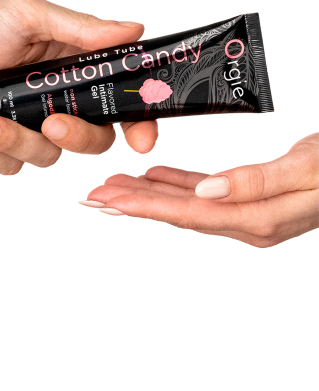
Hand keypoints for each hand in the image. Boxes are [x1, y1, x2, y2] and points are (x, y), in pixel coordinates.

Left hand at [0, 0, 157, 173]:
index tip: (141, 137)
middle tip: (52, 121)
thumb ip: (80, 28)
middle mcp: (54, 100)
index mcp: (69, 68)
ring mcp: (28, 128)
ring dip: (19, 140)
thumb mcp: (26, 17)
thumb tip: (131, 29)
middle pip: (94, 138)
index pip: (116, 98)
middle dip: (77, 135)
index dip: (137, 120)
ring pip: (50, 157)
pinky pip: (14, 167)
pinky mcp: (2, 150)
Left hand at [84, 134, 318, 246]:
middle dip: (133, 204)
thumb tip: (208, 192)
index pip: (188, 213)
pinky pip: (205, 192)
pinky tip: (155, 177)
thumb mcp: (305, 169)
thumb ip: (257, 183)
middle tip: (92, 196)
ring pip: (186, 203)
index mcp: (258, 218)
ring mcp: (248, 212)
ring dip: (149, 194)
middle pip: (178, 213)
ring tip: (112, 186)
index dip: (144, 206)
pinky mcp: (249, 198)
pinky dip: (178, 184)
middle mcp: (248, 221)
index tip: (107, 201)